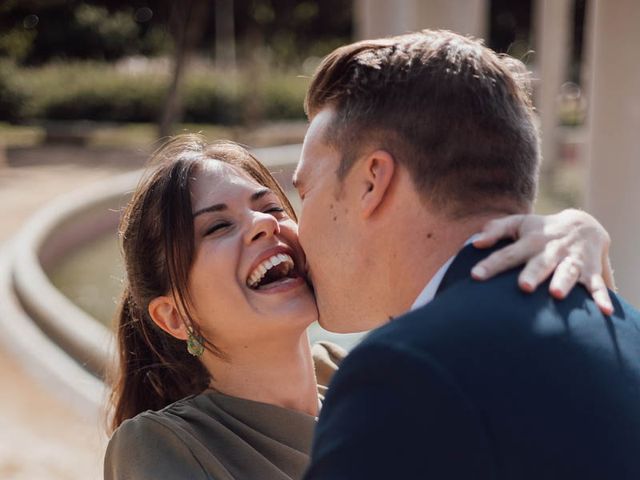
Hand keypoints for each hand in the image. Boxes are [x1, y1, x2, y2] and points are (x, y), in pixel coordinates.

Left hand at [470, 209, 614, 314]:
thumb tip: (475, 242)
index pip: (507, 255)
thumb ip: (495, 230)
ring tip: (556, 295)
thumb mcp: (518, 223)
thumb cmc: (541, 229)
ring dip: (563, 282)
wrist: (585, 224)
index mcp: (530, 242)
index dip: (491, 265)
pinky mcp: (591, 271)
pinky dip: (602, 297)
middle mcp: (551, 251)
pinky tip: (603, 311)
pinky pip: (597, 285)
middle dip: (532, 274)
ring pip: (568, 272)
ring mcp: (572, 261)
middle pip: (540, 263)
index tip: (475, 276)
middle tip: (523, 287)